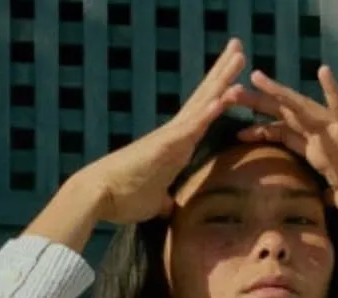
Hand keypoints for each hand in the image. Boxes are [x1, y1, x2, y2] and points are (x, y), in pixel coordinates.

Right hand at [78, 38, 246, 224]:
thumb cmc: (123, 198)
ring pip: (201, 104)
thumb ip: (164, 201)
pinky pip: (191, 127)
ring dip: (222, 80)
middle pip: (204, 99)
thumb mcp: (153, 201)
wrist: (97, 196)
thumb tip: (169, 207)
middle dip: (223, 74)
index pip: (201, 117)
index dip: (218, 97)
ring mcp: (170, 137)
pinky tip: (224, 96)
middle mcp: (174, 135)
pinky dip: (208, 112)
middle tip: (240, 48)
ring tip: (240, 55)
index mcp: (175, 146)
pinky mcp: (164, 145)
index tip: (234, 80)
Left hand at [233, 67, 337, 223]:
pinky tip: (322, 73)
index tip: (235, 128)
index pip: (283, 136)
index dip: (260, 130)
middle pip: (285, 117)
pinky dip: (333, 91)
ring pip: (303, 108)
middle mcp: (324, 138)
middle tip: (232, 93)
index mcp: (318, 153)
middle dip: (258, 105)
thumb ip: (326, 197)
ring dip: (280, 94)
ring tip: (257, 78)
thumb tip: (318, 203)